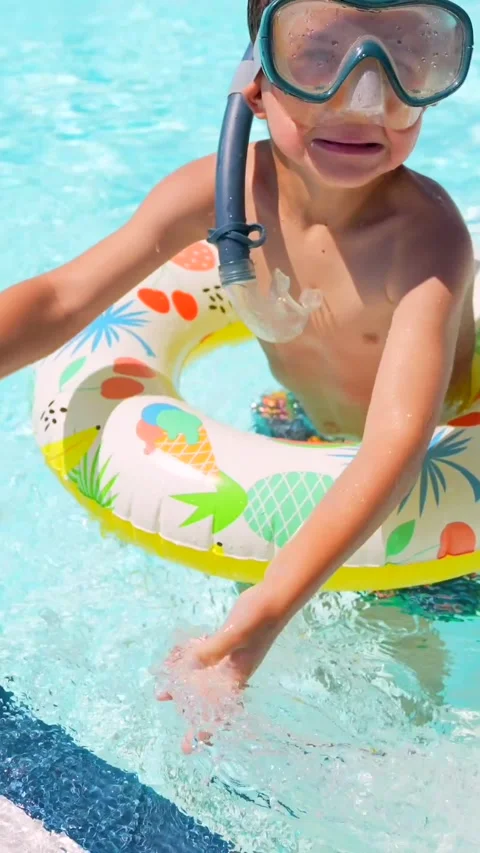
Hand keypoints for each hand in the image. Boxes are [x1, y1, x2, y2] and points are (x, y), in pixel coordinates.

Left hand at [157, 585, 283, 752]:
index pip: (220, 710)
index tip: (193, 745)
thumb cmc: (259, 618)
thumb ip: (214, 649)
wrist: (273, 598)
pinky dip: (189, 661)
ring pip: (201, 679)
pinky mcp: (224, 642)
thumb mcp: (236, 634)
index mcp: (236, 675)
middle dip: (190, 713)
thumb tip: (191, 666)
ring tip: (161, 693)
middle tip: (174, 728)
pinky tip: (174, 660)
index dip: (207, 728)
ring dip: (183, 686)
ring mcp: (227, 656)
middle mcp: (231, 670)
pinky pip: (203, 658)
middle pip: (208, 699)